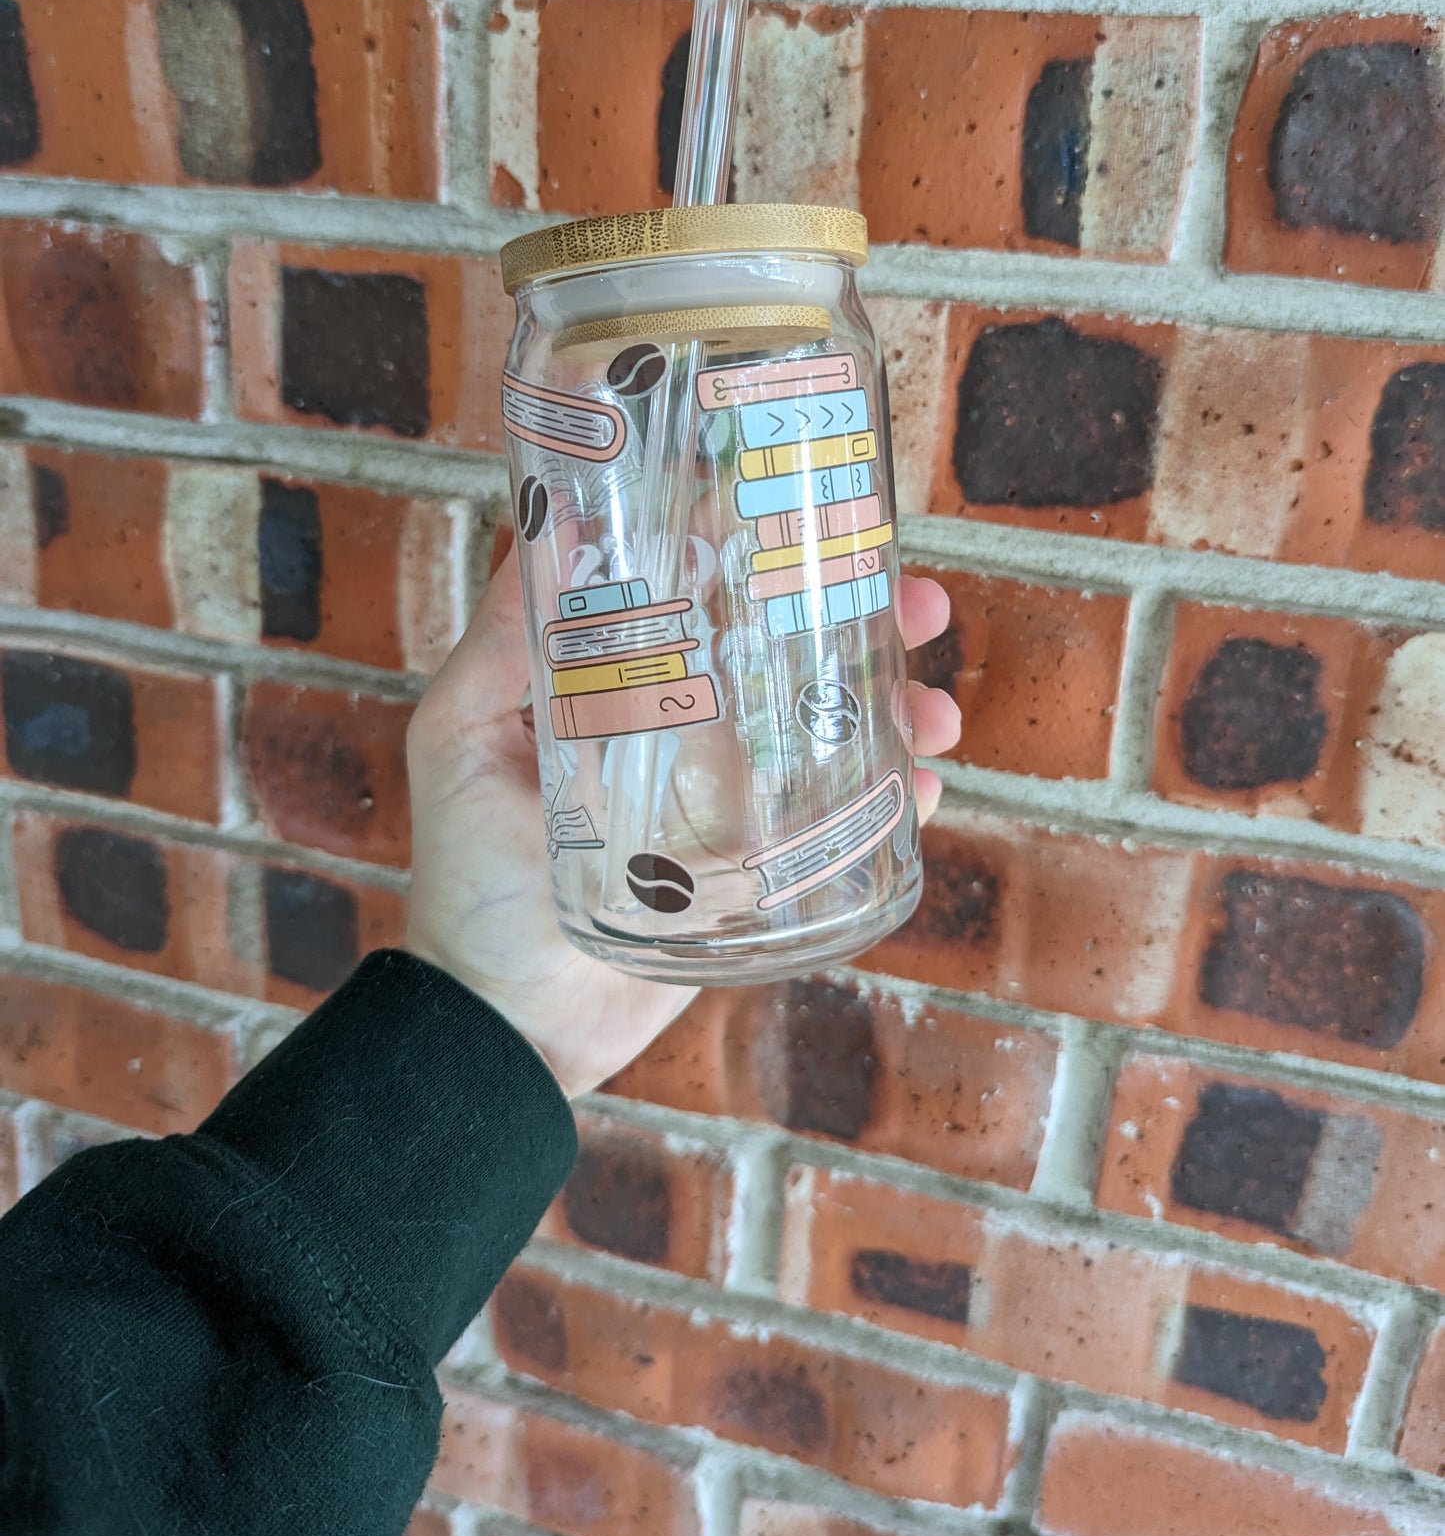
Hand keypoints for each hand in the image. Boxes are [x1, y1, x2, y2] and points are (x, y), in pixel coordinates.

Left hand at [405, 548, 960, 1096]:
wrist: (506, 1024)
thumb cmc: (469, 879)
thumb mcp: (461, 741)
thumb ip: (500, 648)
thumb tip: (543, 525)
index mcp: (622, 688)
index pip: (706, 596)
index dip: (765, 551)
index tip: (812, 511)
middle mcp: (687, 732)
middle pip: (791, 654)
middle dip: (867, 619)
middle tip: (921, 602)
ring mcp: (732, 804)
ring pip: (832, 734)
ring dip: (899, 708)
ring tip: (933, 712)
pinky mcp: (763, 875)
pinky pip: (843, 828)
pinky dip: (894, 801)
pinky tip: (921, 786)